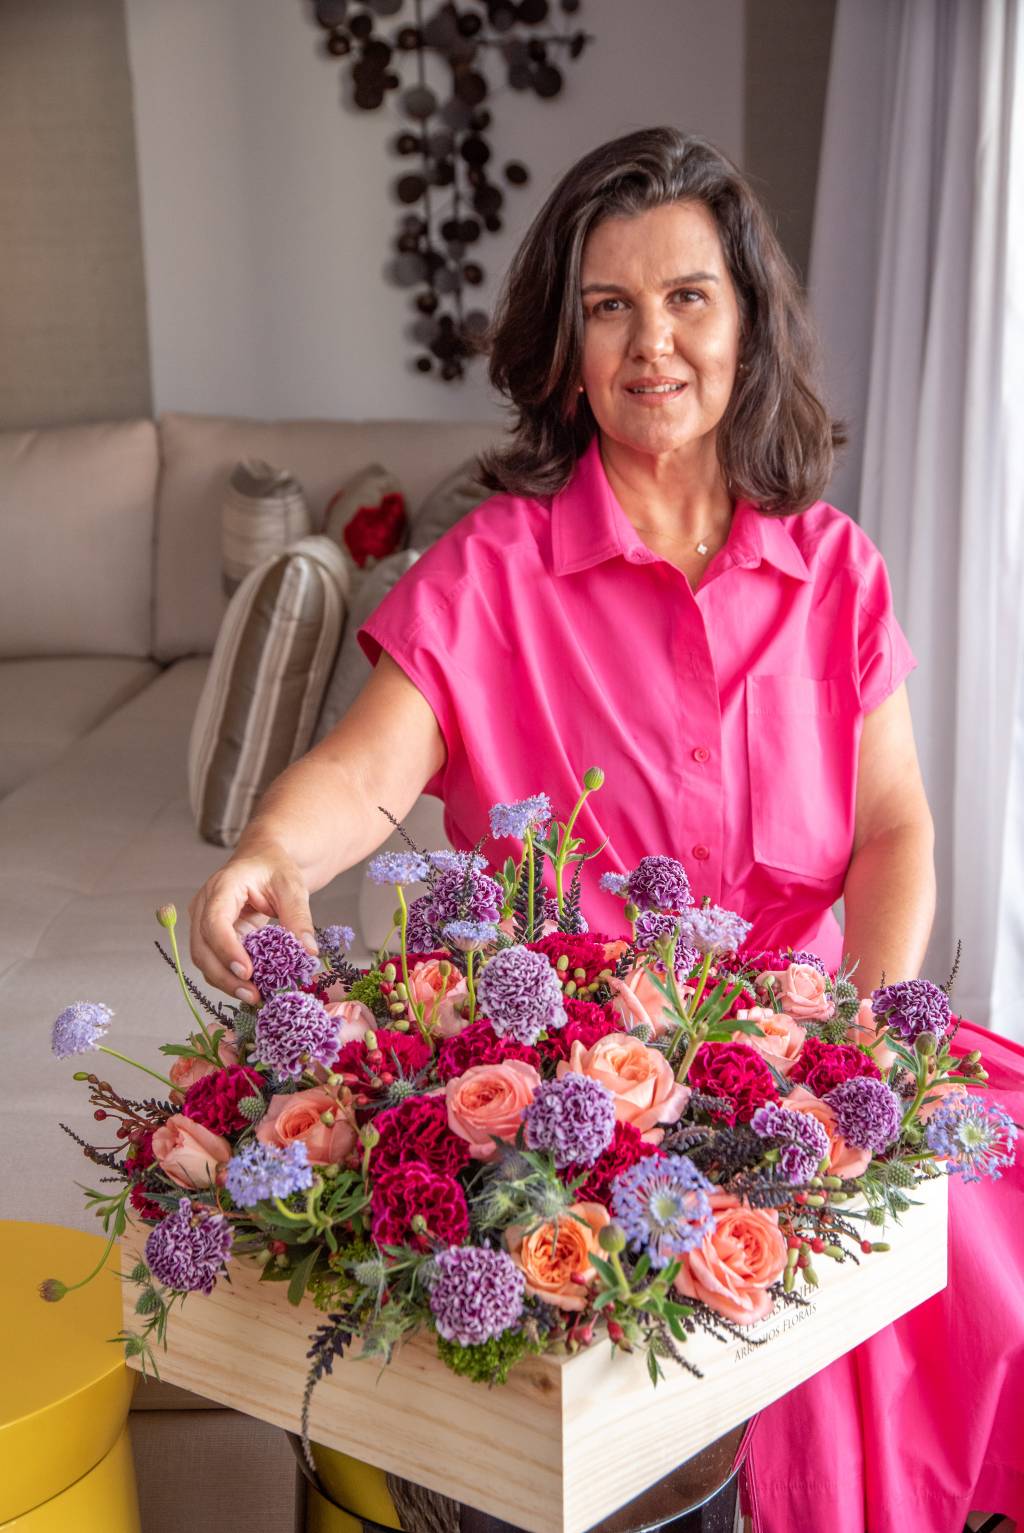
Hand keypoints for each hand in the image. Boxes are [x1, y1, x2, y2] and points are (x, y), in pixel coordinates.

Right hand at [187, 853, 317, 1003]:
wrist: (263, 860)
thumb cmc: (276, 868)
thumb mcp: (293, 887)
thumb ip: (299, 918)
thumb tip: (308, 952)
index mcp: (223, 886)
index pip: (215, 922)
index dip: (227, 950)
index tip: (247, 972)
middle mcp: (204, 904)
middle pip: (202, 947)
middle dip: (225, 976)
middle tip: (254, 995)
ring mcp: (203, 921)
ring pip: (203, 959)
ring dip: (225, 982)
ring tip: (255, 997)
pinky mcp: (210, 935)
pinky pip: (214, 961)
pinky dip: (229, 977)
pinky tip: (251, 988)